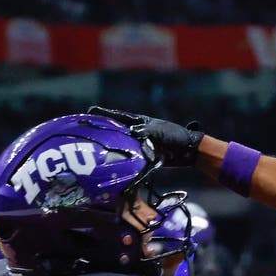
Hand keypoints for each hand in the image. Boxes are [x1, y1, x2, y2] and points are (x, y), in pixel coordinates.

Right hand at [87, 106, 202, 166]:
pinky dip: (122, 161)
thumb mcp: (160, 132)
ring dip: (110, 148)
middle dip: (103, 131)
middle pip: (116, 131)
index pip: (119, 117)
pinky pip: (130, 158)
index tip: (90, 111)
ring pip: (121, 146)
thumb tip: (130, 133)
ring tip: (94, 150)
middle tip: (86, 132)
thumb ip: (145, 132)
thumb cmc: (176, 136)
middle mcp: (138, 132)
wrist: (189, 151)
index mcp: (141, 122)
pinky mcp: (143, 157)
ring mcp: (140, 145)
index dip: (105, 114)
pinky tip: (111, 164)